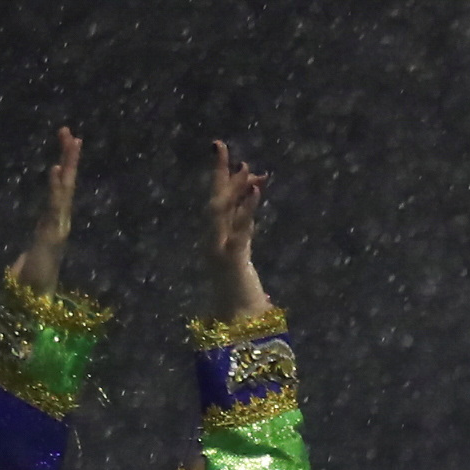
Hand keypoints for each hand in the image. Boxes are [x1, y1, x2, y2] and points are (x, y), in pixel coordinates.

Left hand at [8, 126, 80, 296]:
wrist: (33, 301)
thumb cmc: (31, 281)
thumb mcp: (30, 257)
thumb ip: (29, 253)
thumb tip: (20, 258)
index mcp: (54, 222)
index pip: (61, 189)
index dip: (65, 166)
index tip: (67, 142)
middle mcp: (60, 222)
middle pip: (67, 184)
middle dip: (70, 158)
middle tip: (71, 132)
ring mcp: (58, 227)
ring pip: (65, 192)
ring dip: (68, 166)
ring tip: (70, 142)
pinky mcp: (52, 235)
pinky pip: (55, 206)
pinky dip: (57, 188)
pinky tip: (56, 169)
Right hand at [206, 139, 271, 319]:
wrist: (235, 325)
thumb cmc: (241, 301)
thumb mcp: (244, 266)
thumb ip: (247, 247)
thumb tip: (256, 250)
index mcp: (216, 240)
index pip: (218, 202)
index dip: (220, 177)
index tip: (226, 152)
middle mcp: (213, 241)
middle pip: (215, 200)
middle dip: (218, 172)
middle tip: (221, 145)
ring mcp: (219, 250)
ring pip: (223, 212)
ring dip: (235, 188)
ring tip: (247, 168)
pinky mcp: (232, 260)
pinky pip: (239, 229)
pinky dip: (246, 210)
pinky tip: (256, 191)